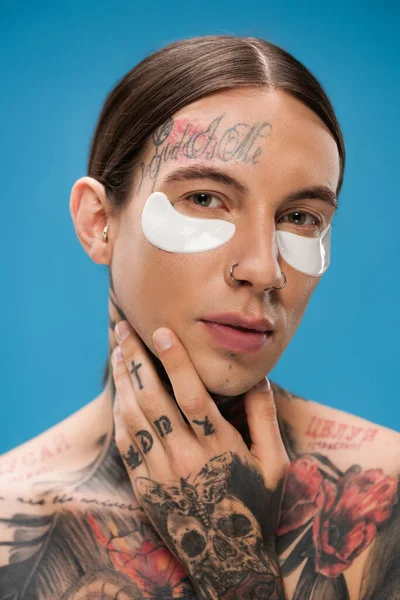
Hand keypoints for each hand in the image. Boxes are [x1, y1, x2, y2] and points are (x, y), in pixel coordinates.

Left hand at [112, 320, 287, 599]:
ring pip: (133, 418)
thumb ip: (265, 418)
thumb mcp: (275, 463)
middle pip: (152, 400)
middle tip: (124, 329)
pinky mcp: (145, 488)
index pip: (191, 395)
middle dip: (136, 359)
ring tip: (119, 351)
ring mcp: (161, 475)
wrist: (230, 561)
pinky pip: (126, 444)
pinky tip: (120, 393)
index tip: (161, 331)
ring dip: (123, 381)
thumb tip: (257, 378)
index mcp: (219, 449)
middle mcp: (186, 459)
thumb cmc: (257, 507)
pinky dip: (120, 414)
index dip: (175, 360)